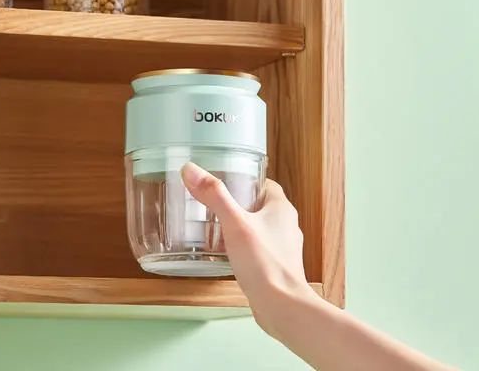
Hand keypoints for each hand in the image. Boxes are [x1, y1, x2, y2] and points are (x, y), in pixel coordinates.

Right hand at [181, 162, 315, 334]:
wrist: (283, 307)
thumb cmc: (264, 264)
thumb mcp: (235, 224)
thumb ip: (214, 196)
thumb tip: (192, 170)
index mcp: (281, 208)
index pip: (266, 184)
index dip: (248, 180)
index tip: (228, 181)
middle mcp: (286, 225)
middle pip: (262, 205)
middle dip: (241, 203)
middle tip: (217, 204)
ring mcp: (284, 247)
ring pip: (262, 228)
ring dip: (243, 226)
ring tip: (219, 228)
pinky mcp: (278, 266)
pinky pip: (261, 249)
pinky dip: (247, 247)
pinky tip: (230, 255)